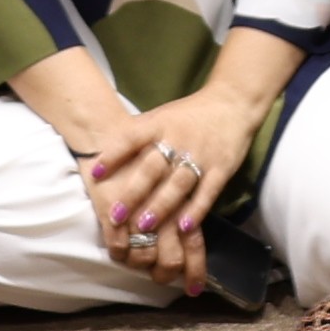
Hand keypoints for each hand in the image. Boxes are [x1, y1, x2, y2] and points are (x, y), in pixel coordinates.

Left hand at [83, 88, 256, 287]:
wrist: (233, 103)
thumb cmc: (189, 115)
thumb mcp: (160, 117)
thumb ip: (137, 136)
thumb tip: (102, 160)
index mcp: (159, 124)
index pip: (132, 138)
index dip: (113, 155)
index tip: (95, 175)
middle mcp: (178, 139)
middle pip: (153, 167)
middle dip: (134, 192)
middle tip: (117, 216)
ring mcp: (201, 155)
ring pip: (178, 183)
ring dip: (161, 205)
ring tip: (145, 226)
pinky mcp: (222, 168)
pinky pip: (207, 192)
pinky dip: (196, 210)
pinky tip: (184, 227)